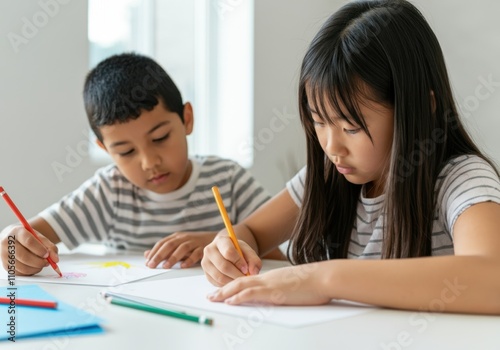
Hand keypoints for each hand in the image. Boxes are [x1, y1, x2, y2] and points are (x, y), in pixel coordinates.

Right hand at [0, 225, 58, 275]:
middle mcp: (7, 243)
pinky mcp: (6, 266)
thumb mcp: (39, 237)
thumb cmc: (28, 238)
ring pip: (22, 267)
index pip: (28, 241)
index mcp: (17, 232)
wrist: (15, 240)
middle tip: (47, 262)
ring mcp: (4, 256)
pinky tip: (34, 267)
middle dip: (39, 261)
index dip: (39, 249)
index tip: (47, 254)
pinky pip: (20, 273)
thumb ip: (50, 247)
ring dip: (36, 268)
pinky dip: (30, 272)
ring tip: (42, 264)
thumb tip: (55, 259)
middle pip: (24, 256)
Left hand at [144, 231, 216, 268]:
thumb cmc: (194, 244)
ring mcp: (194, 242)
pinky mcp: (203, 248)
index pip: (162, 243)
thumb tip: (146, 254)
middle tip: (152, 265)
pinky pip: (196, 253)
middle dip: (159, 255)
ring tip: (166, 266)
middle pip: (170, 245)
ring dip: (173, 257)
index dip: (154, 252)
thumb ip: (163, 250)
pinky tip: (184, 266)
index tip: (148, 262)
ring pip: (182, 248)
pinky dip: (189, 259)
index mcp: (176, 236)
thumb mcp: (177, 245)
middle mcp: (184, 238)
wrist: (215, 239)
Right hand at [201, 234, 261, 286]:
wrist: (229, 253)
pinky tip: (234, 282)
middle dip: (237, 274)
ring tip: (241, 281)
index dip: (239, 262)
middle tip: (246, 278)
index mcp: (221, 241)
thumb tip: (253, 272)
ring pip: (220, 277)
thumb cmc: (239, 252)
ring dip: (232, 281)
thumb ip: (254, 260)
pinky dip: (227, 285)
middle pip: (223, 266)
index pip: (228, 252)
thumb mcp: (248, 252)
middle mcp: (209, 250)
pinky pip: (217, 283)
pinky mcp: (206, 274)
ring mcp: (205, 263)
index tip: (246, 269)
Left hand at [207, 263, 331, 305]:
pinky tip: (229, 301)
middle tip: (211, 296)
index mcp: (272, 277)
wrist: (324, 277)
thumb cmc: (315, 283)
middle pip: (239, 282)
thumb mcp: (295, 286)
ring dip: (225, 293)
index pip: (248, 281)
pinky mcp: (274, 291)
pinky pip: (251, 293)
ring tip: (213, 298)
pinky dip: (238, 297)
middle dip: (223, 289)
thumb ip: (285, 289)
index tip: (224, 291)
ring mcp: (270, 284)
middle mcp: (268, 278)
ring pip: (241, 286)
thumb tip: (282, 296)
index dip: (234, 286)